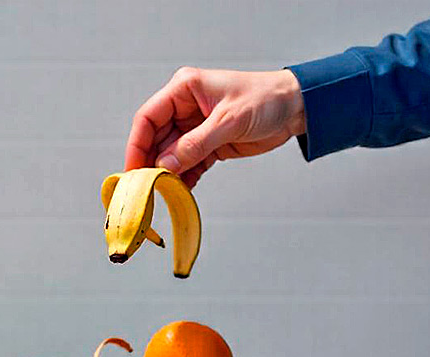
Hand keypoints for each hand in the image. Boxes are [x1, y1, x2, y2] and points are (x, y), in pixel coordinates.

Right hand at [125, 67, 305, 186]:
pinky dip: (184, 178)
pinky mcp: (209, 144)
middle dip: (151, 163)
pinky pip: (188, 164)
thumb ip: (195, 145)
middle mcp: (185, 107)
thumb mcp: (228, 121)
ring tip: (164, 193)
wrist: (295, 108)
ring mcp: (196, 127)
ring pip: (171, 154)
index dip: (137, 144)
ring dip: (168, 174)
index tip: (133, 169)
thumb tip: (165, 166)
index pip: (149, 117)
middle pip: (156, 138)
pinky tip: (181, 192)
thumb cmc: (265, 100)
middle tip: (146, 187)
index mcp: (184, 89)